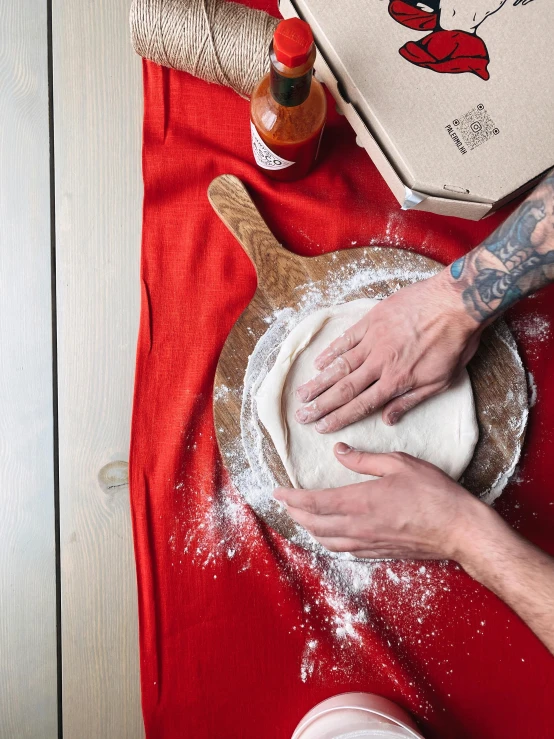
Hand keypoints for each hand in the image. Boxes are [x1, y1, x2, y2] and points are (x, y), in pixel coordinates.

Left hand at [274, 443, 495, 561]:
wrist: (459, 530)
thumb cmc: (433, 493)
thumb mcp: (398, 464)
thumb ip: (364, 459)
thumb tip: (339, 451)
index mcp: (359, 502)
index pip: (313, 502)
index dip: (291, 497)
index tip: (276, 491)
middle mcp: (358, 526)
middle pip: (313, 524)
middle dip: (294, 513)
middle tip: (283, 503)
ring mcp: (368, 543)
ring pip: (325, 540)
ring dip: (308, 528)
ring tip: (300, 517)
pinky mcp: (378, 553)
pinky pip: (343, 549)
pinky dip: (328, 540)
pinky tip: (329, 534)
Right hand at [295, 270, 482, 432]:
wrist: (456, 303)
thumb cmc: (453, 343)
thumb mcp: (440, 381)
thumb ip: (410, 400)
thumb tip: (387, 419)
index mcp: (397, 381)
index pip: (361, 405)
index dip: (339, 418)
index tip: (321, 427)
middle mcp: (380, 363)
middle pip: (344, 389)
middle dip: (321, 405)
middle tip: (302, 415)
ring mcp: (374, 340)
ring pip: (340, 365)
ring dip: (319, 382)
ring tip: (302, 393)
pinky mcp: (372, 320)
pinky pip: (346, 338)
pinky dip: (331, 351)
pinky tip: (318, 362)